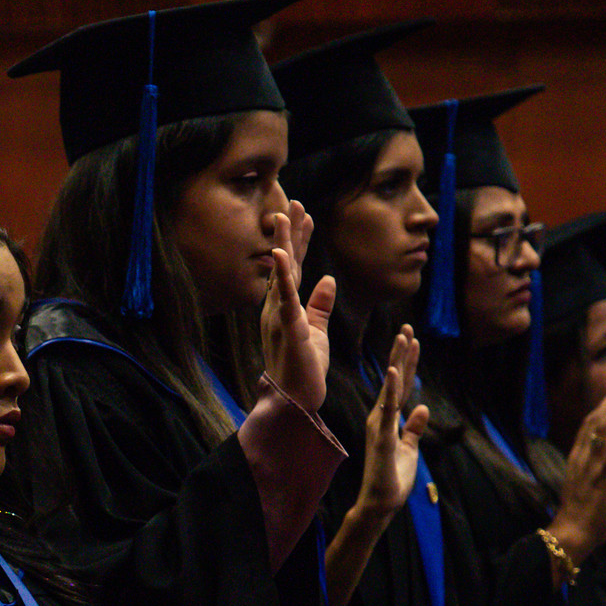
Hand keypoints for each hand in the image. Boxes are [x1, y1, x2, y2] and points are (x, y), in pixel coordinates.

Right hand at [260, 205, 333, 409]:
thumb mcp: (317, 332)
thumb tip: (328, 279)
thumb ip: (320, 305)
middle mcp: (277, 309)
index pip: (293, 268)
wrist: (295, 402)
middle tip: (294, 203)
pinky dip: (281, 275)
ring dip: (282, 244)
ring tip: (283, 216)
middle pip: (285, 264)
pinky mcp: (288, 328)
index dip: (300, 242)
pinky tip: (278, 254)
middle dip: (290, 233)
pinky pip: (284, 298)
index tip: (305, 216)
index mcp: (285, 309)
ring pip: (281, 274)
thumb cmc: (303, 369)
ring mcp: (279, 317)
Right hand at [354, 327, 428, 521]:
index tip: (412, 340)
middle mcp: (381, 417)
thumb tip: (421, 408)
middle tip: (406, 328)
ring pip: (391, 388)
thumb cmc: (393, 479)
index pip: (401, 386)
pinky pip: (387, 408)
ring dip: (396, 363)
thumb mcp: (409, 449)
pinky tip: (392, 371)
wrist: (380, 503)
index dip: (407, 363)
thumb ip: (413, 428)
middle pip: (395, 380)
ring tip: (402, 338)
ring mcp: (380, 425)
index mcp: (388, 419)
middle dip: (401, 354)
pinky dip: (390, 389)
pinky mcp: (383, 436)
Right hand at [546, 378, 605, 568]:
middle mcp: (582, 456)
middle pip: (597, 419)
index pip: (591, 423)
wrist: (572, 533)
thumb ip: (598, 464)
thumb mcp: (588, 482)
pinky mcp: (601, 477)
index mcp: (578, 457)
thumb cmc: (581, 512)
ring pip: (603, 429)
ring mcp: (590, 465)